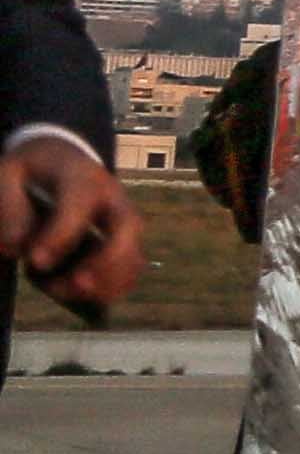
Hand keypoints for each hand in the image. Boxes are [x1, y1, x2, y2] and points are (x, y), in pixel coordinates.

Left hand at [4, 133, 137, 315]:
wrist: (61, 160)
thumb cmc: (34, 170)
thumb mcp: (9, 175)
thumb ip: (9, 208)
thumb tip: (16, 248)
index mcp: (83, 178)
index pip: (79, 207)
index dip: (60, 237)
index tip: (35, 261)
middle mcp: (113, 199)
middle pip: (127, 231)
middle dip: (103, 263)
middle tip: (72, 285)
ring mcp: (124, 222)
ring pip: (133, 257)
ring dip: (104, 284)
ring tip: (63, 292)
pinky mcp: (125, 243)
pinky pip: (129, 272)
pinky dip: (110, 290)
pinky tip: (76, 293)